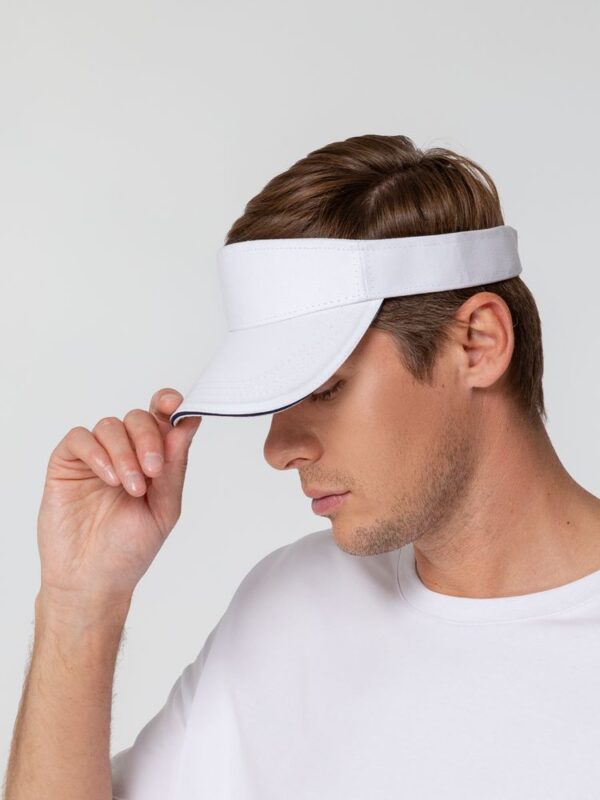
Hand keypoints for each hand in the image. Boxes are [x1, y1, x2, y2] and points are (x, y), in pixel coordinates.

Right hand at [36, 389, 200, 610]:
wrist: (92, 580)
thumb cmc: (129, 549)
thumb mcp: (164, 509)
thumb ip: (174, 467)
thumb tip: (187, 425)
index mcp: (153, 460)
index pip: (162, 420)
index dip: (169, 405)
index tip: (175, 406)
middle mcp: (125, 453)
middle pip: (138, 418)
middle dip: (149, 439)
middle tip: (153, 470)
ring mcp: (96, 457)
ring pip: (111, 426)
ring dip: (124, 453)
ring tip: (130, 487)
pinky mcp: (67, 464)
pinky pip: (80, 439)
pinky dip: (97, 453)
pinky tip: (108, 478)